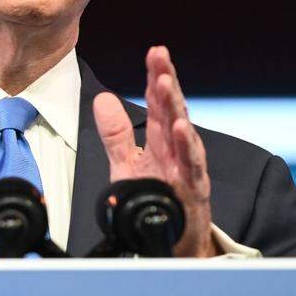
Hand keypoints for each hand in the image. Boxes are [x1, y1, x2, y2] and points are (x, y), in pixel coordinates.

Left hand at [93, 46, 216, 257]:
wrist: (175, 243)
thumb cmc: (155, 200)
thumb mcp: (126, 164)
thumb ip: (116, 133)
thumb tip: (102, 98)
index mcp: (160, 139)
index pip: (157, 102)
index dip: (155, 76)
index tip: (154, 52)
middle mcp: (176, 148)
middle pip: (171, 108)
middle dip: (166, 79)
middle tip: (160, 55)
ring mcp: (187, 167)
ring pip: (183, 130)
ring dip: (174, 106)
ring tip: (165, 82)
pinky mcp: (193, 189)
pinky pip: (191, 165)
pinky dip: (186, 146)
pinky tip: (179, 128)